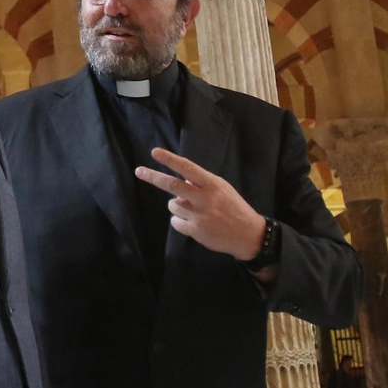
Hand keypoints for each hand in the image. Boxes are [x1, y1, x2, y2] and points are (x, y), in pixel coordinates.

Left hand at [136, 148, 267, 261]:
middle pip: (173, 186)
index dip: (170, 160)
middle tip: (139, 171)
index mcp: (212, 184)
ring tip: (194, 210)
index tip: (154, 152)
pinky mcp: (195, 231)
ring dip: (177, 206)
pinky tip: (193, 222)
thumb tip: (181, 178)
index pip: (188, 168)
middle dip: (154, 177)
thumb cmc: (233, 207)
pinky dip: (179, 221)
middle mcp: (204, 198)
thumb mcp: (222, 188)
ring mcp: (199, 215)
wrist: (248, 234)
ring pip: (173, 205)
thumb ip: (202, 182)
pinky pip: (175, 222)